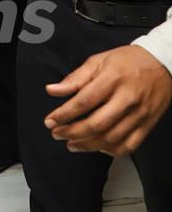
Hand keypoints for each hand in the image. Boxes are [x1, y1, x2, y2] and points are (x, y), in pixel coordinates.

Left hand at [44, 45, 171, 155]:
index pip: (84, 101)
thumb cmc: (128, 61)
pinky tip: (97, 147)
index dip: (64, 114)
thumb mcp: (99, 61)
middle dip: (72, 132)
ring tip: (71, 144)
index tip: (50, 121)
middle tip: (57, 134)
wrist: (162, 63)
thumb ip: (75, 78)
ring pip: (111, 139)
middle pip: (96, 124)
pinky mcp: (148, 125)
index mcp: (113, 78)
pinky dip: (111, 151)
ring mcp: (139, 114)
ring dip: (87, 145)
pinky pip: (129, 146)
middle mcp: (127, 98)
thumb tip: (52, 90)